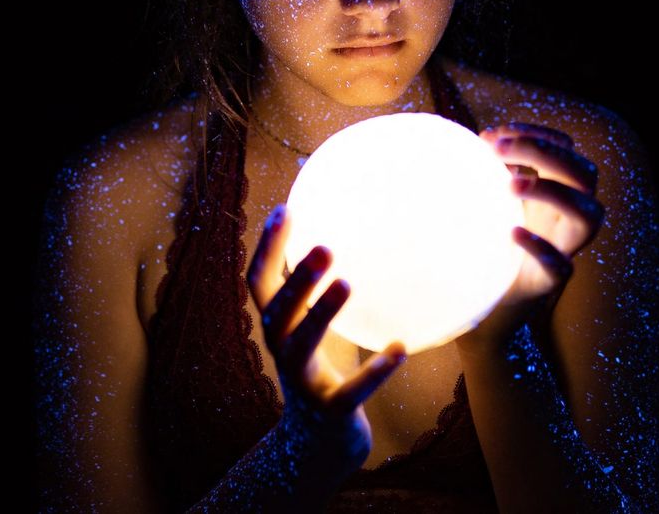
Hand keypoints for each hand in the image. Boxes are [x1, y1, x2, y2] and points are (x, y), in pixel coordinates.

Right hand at [246, 203, 407, 469]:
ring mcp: (301, 383)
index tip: (285, 210)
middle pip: (276, 310)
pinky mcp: (329, 412)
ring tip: (347, 283)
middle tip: (324, 246)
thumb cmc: (319, 372)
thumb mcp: (314, 329)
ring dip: (321, 313)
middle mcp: (281, 351)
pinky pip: (350, 391)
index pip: (259, 283)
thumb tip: (348, 239)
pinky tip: (399, 348)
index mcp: (277, 327)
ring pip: (301, 345)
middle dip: (297, 278)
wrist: (316, 449)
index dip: (266, 248)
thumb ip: (320, 293)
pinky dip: (373, 371)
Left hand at [456, 121, 603, 353]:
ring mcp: (563, 249)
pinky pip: (561, 265)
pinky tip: (513, 232)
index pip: (569, 152)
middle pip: (586, 174)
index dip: (541, 134)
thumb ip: (481, 175)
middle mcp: (565, 218)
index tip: (499, 132)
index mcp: (553, 195)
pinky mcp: (549, 283)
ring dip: (552, 190)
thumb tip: (462, 143)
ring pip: (590, 214)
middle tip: (499, 149)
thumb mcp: (484, 205)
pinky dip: (541, 245)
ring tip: (511, 183)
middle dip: (546, 151)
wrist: (481, 313)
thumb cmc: (482, 250)